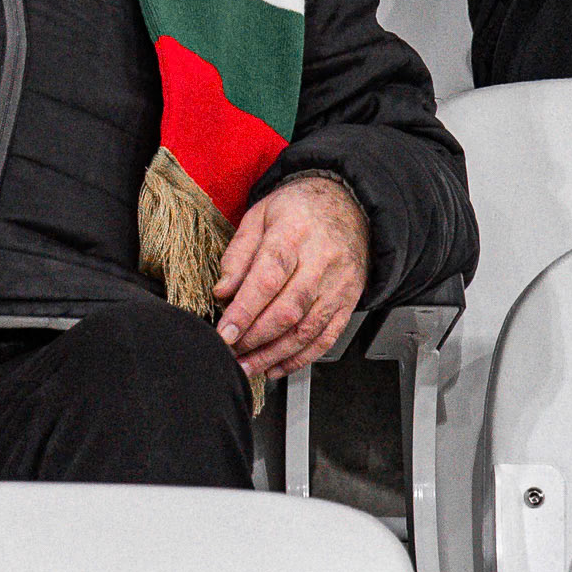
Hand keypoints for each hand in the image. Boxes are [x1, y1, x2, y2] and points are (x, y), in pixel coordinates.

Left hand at [212, 175, 368, 378]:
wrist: (349, 206)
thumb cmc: (299, 209)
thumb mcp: (260, 214)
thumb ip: (239, 253)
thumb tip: (222, 291)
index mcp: (294, 233)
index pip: (268, 277)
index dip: (245, 309)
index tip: (225, 331)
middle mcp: (322, 261)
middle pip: (288, 309)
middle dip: (255, 337)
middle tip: (230, 351)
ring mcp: (339, 285)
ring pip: (307, 330)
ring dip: (274, 354)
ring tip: (248, 366)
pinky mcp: (349, 302)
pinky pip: (326, 338)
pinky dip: (300, 359)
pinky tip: (276, 366)